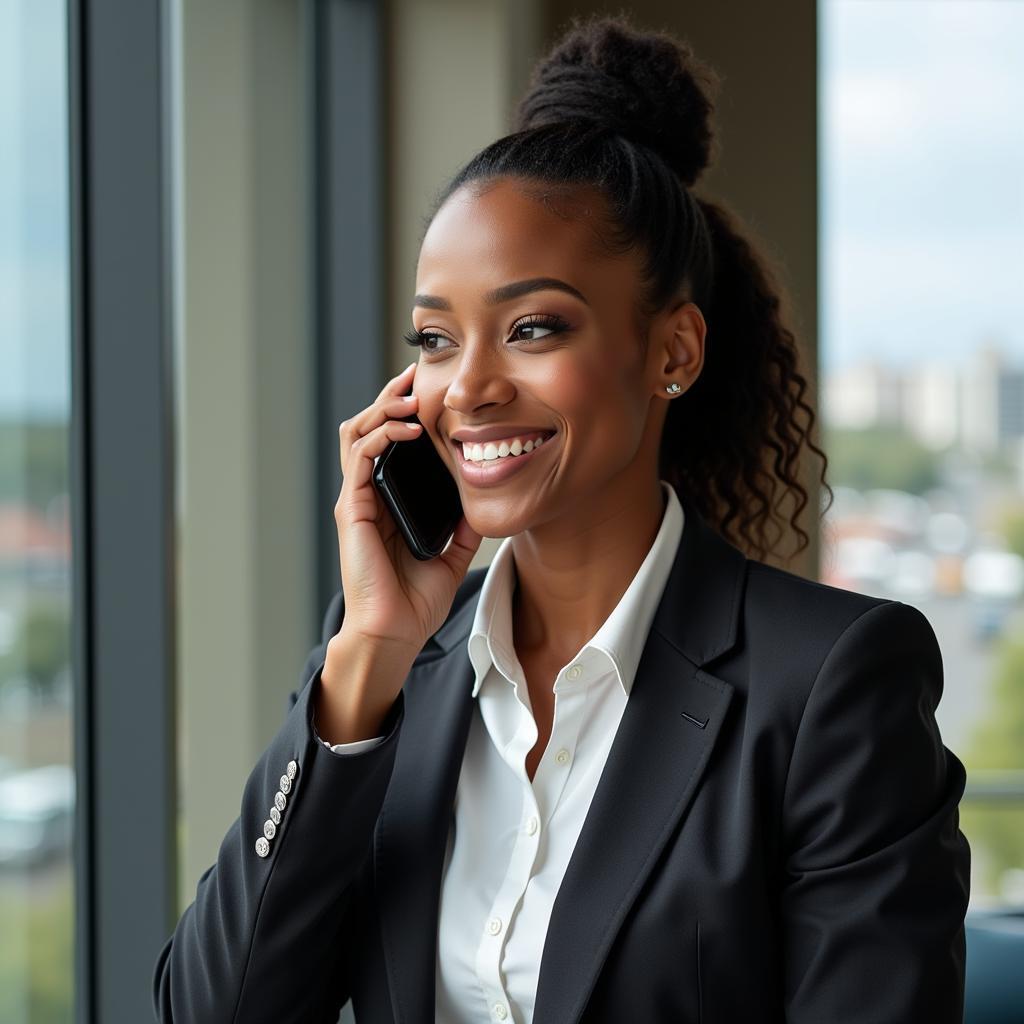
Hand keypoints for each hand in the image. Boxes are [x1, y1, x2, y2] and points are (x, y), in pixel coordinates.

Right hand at [333, 361, 481, 656]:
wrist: (395, 631)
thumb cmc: (415, 599)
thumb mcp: (452, 552)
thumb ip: (463, 524)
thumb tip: (483, 499)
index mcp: (388, 500)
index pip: (390, 442)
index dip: (407, 412)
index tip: (434, 391)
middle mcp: (367, 494)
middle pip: (369, 426)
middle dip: (392, 396)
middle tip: (418, 375)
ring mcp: (356, 499)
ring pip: (358, 432)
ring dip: (383, 408)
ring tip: (412, 395)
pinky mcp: (351, 508)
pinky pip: (361, 457)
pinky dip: (383, 435)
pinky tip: (408, 430)